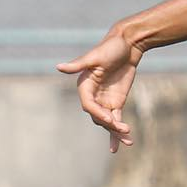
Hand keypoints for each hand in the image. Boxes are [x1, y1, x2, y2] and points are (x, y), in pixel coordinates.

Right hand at [56, 31, 139, 151]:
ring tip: (128, 140)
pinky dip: (119, 131)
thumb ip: (78, 65)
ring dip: (116, 132)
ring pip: (107, 121)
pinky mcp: (116, 102)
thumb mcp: (95, 56)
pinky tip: (126, 142)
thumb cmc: (110, 47)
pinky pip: (116, 119)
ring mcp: (104, 100)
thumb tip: (58, 67)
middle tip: (122, 128)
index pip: (88, 104)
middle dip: (109, 124)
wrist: (128, 44)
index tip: (111, 118)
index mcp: (84, 85)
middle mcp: (92, 95)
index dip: (97, 113)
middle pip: (97, 116)